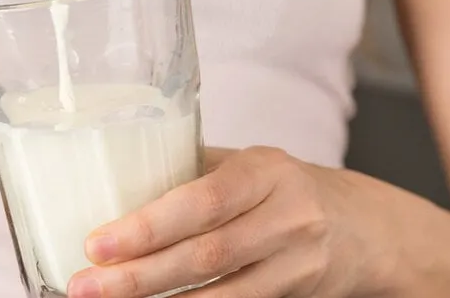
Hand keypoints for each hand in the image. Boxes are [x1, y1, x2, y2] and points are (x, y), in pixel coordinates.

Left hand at [69, 147, 398, 297]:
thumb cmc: (282, 187)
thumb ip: (189, 168)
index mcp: (264, 170)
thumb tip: (110, 177)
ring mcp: (296, 262)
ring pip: (221, 293)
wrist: (363, 227)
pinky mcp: (297, 296)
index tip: (96, 242)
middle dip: (138, 275)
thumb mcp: (247, 164)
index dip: (147, 226)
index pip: (202, 200)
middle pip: (206, 255)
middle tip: (85, 285)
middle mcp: (287, 216)